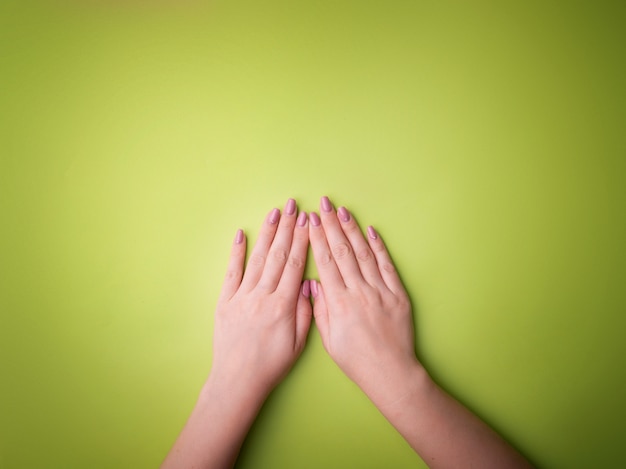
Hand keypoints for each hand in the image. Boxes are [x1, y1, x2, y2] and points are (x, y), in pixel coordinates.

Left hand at [211, 198, 311, 397]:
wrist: (237, 380)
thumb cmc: (271, 365)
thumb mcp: (298, 343)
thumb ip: (305, 312)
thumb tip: (308, 285)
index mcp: (283, 306)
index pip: (295, 265)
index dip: (302, 241)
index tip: (308, 222)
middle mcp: (262, 296)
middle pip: (277, 255)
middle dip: (287, 228)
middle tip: (293, 206)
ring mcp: (241, 297)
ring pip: (257, 259)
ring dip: (266, 234)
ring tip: (274, 212)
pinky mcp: (224, 301)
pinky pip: (231, 272)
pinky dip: (236, 252)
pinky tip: (241, 234)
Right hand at [308, 196, 420, 406]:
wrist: (390, 372)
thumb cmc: (356, 360)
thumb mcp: (329, 339)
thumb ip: (321, 309)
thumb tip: (314, 283)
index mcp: (339, 303)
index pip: (325, 262)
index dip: (317, 239)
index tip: (310, 221)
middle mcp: (359, 292)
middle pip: (342, 251)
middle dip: (331, 225)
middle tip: (324, 205)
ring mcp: (380, 291)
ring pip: (363, 253)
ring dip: (352, 230)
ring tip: (343, 211)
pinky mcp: (398, 294)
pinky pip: (387, 265)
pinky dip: (378, 246)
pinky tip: (370, 231)